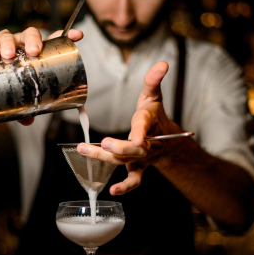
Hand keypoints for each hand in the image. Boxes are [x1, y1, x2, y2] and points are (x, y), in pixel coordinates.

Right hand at [0, 27, 83, 125]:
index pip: (51, 42)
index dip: (64, 36)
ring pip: (10, 36)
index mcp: (33, 53)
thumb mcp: (16, 93)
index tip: (77, 36)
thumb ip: (23, 107)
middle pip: (31, 34)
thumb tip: (29, 121)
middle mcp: (21, 45)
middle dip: (34, 41)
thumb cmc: (2, 79)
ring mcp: (5, 42)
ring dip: (10, 45)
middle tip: (34, 52)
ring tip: (8, 56)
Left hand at [77, 61, 180, 194]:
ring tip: (85, 152)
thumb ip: (154, 81)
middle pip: (134, 149)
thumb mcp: (153, 95)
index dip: (140, 132)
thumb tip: (162, 64)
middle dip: (120, 147)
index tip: (136, 136)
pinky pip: (133, 180)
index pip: (144, 126)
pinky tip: (112, 190)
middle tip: (103, 143)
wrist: (168, 141)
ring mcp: (142, 158)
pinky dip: (125, 187)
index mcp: (149, 123)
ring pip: (125, 161)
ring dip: (106, 158)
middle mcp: (147, 143)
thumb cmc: (155, 117)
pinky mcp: (137, 168)